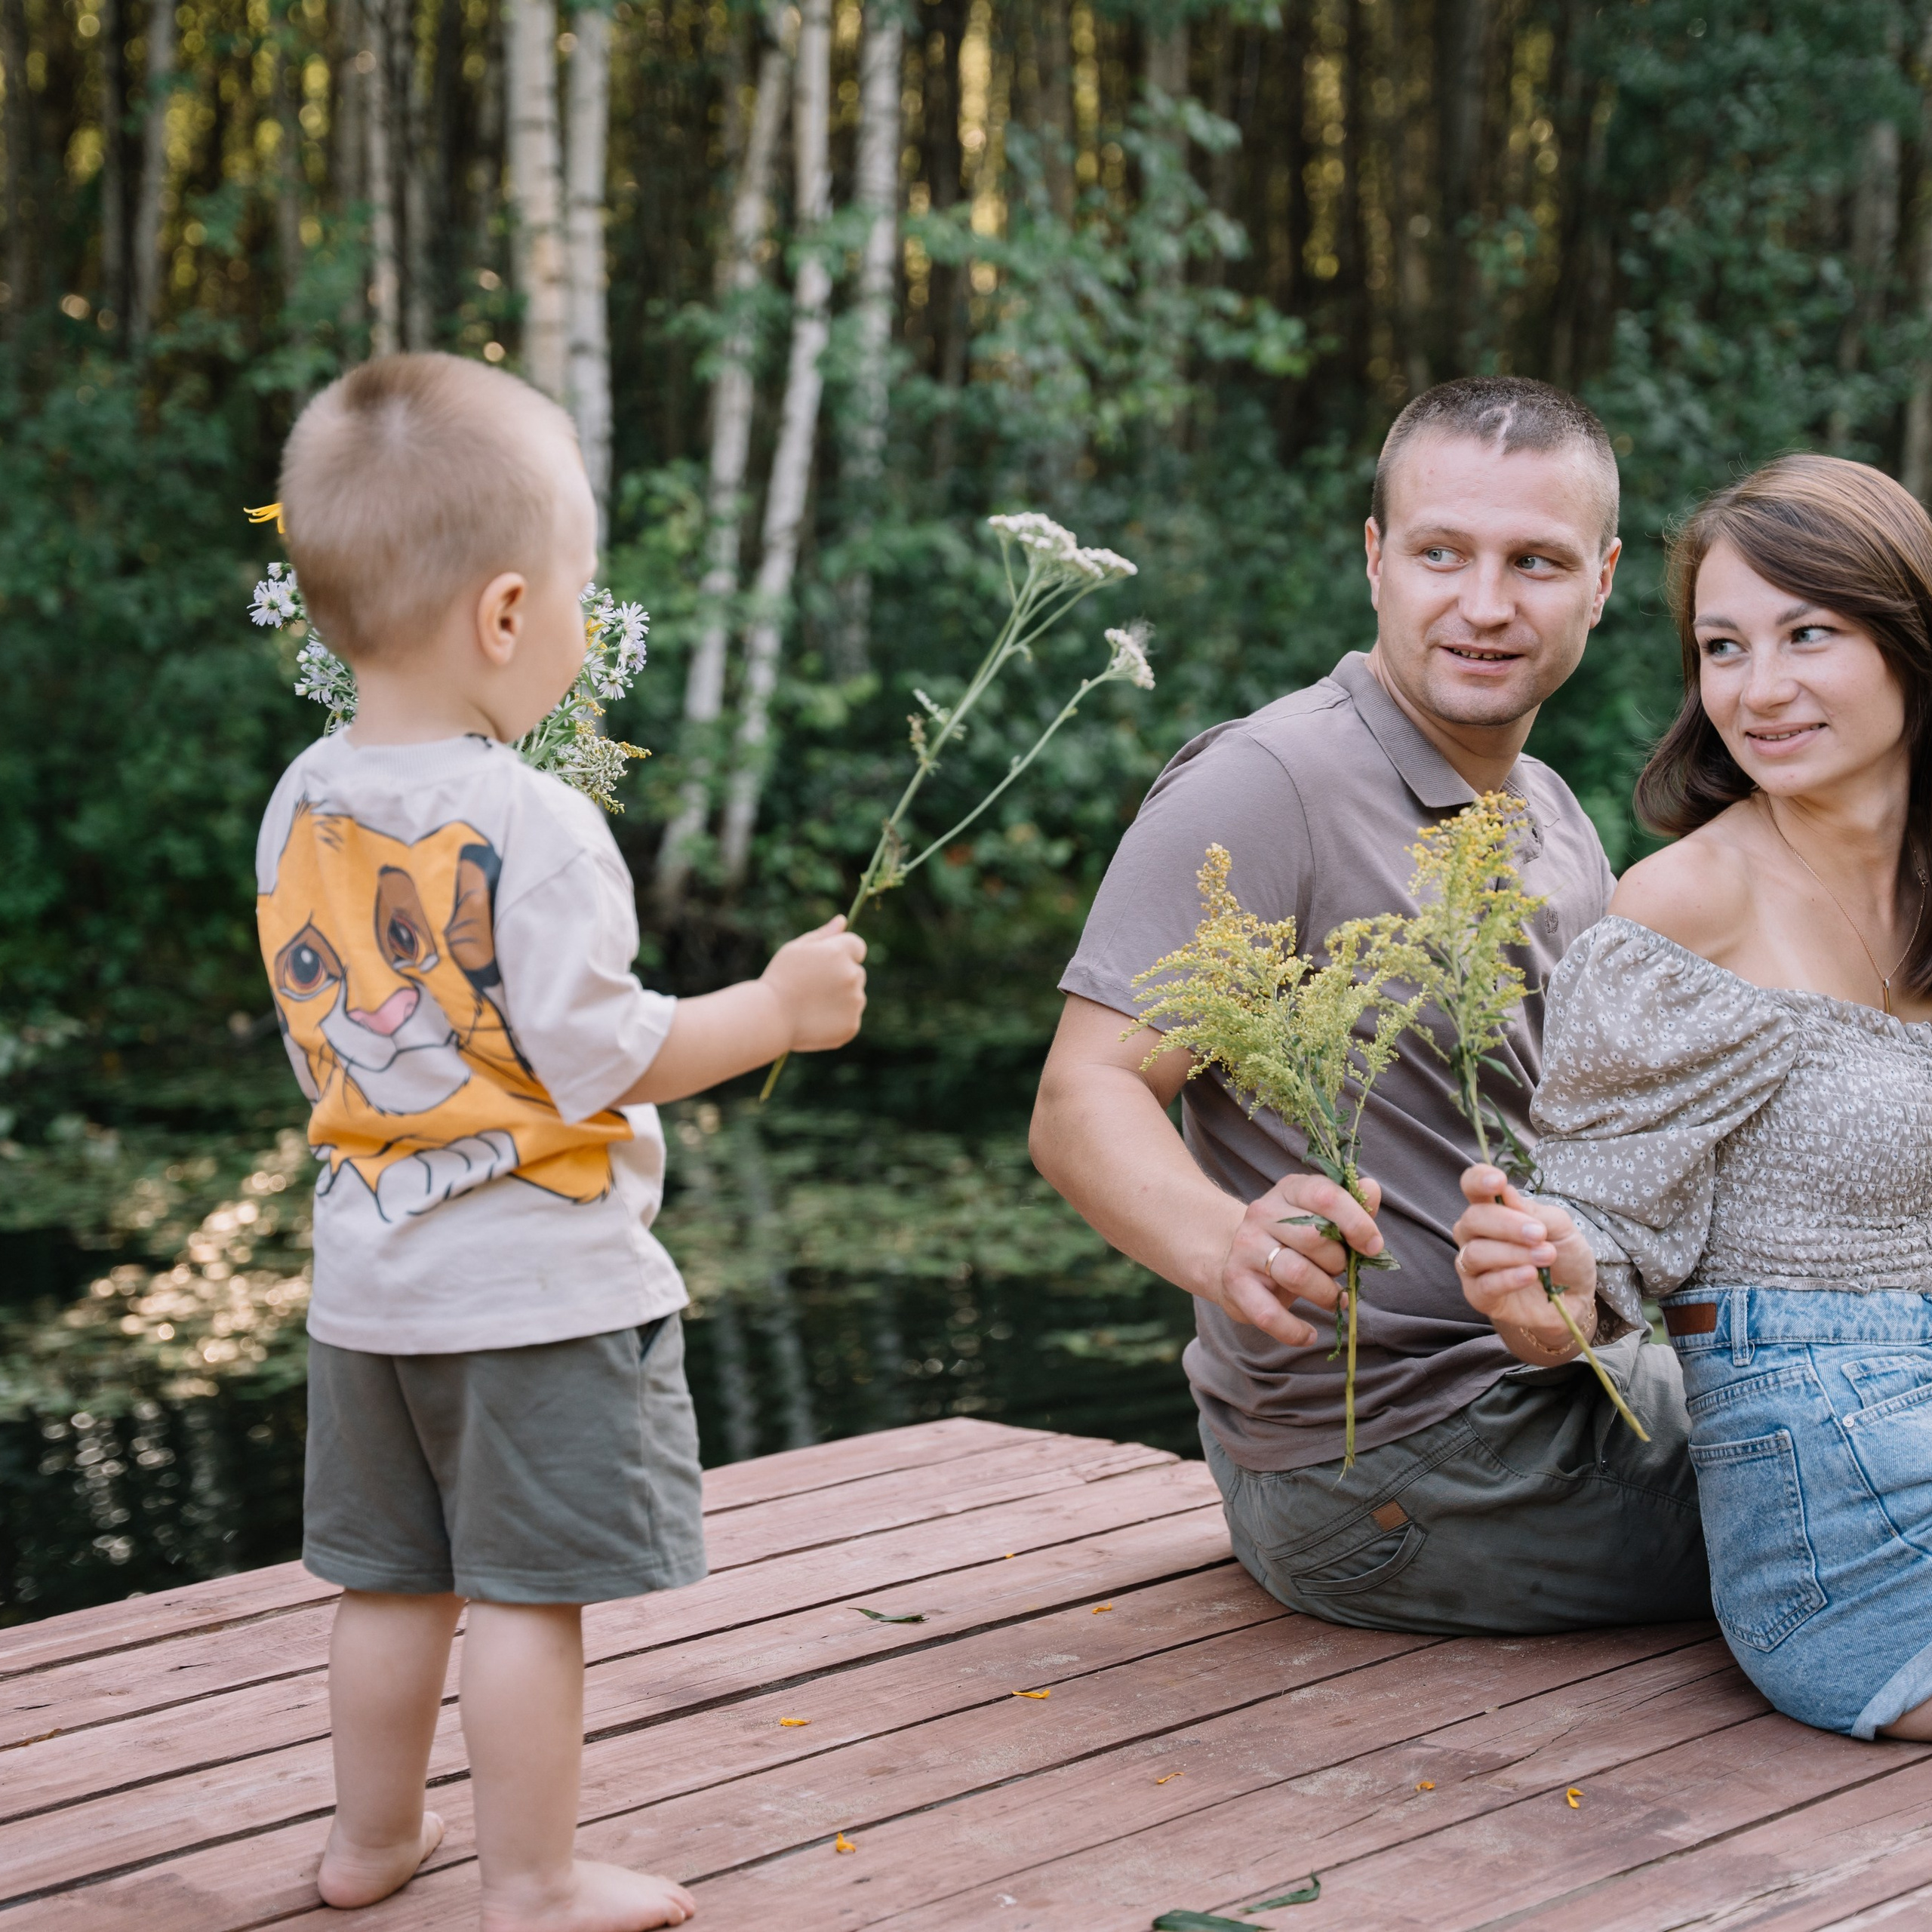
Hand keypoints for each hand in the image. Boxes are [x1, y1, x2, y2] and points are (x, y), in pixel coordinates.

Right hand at [761, 915, 867, 1052]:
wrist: (770, 1019)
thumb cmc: (779, 979)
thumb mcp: (795, 949)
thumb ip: (823, 935)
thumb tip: (842, 921)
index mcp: (839, 952)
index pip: (858, 946)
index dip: (843, 954)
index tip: (826, 964)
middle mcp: (852, 975)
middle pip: (857, 972)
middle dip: (840, 977)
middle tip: (812, 988)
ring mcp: (855, 1002)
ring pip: (855, 996)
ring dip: (840, 998)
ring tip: (811, 1005)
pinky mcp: (852, 1025)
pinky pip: (850, 1017)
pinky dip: (838, 1019)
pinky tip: (816, 1020)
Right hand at [1206, 1171, 1384, 1347]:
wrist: (1233, 1257)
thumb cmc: (1291, 1238)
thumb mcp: (1319, 1216)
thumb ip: (1351, 1206)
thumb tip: (1372, 1190)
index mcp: (1290, 1190)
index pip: (1325, 1195)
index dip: (1357, 1222)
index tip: (1373, 1247)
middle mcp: (1263, 1213)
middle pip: (1315, 1237)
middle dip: (1339, 1262)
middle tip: (1339, 1272)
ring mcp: (1245, 1247)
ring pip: (1297, 1274)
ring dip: (1326, 1294)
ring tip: (1332, 1299)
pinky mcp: (1235, 1282)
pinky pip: (1269, 1314)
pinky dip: (1294, 1331)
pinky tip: (1307, 1334)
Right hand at [1453, 1165, 1595, 1359]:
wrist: (1575, 1298)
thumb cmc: (1564, 1256)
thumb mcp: (1563, 1228)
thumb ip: (1536, 1212)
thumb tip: (1507, 1193)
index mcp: (1492, 1209)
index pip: (1472, 1186)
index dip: (1479, 1179)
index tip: (1498, 1181)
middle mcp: (1476, 1235)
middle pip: (1472, 1219)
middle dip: (1506, 1224)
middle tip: (1539, 1234)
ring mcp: (1474, 1266)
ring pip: (1476, 1253)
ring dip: (1513, 1253)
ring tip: (1546, 1256)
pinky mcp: (1479, 1295)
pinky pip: (1484, 1285)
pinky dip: (1508, 1278)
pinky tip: (1530, 1275)